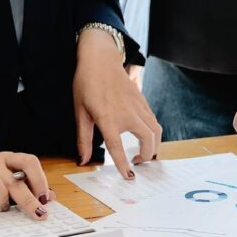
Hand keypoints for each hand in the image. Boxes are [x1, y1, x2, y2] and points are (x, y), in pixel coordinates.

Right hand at [0, 152, 55, 219]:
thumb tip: (51, 197)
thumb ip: (26, 186)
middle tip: (39, 214)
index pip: (29, 162)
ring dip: (2, 200)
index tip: (45, 198)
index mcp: (7, 159)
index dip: (40, 180)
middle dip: (29, 200)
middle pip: (15, 180)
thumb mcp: (5, 178)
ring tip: (3, 208)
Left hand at [73, 29, 161, 178]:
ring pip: (156, 131)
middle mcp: (128, 114)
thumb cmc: (86, 84)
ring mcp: (138, 107)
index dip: (124, 164)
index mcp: (108, 118)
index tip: (129, 176)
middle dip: (147, 156)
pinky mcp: (143, 101)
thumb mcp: (80, 112)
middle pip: (148, 140)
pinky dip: (154, 133)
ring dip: (154, 145)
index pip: (118, 147)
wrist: (100, 60)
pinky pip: (154, 121)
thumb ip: (83, 139)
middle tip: (138, 164)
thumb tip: (83, 160)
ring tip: (145, 153)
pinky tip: (145, 137)